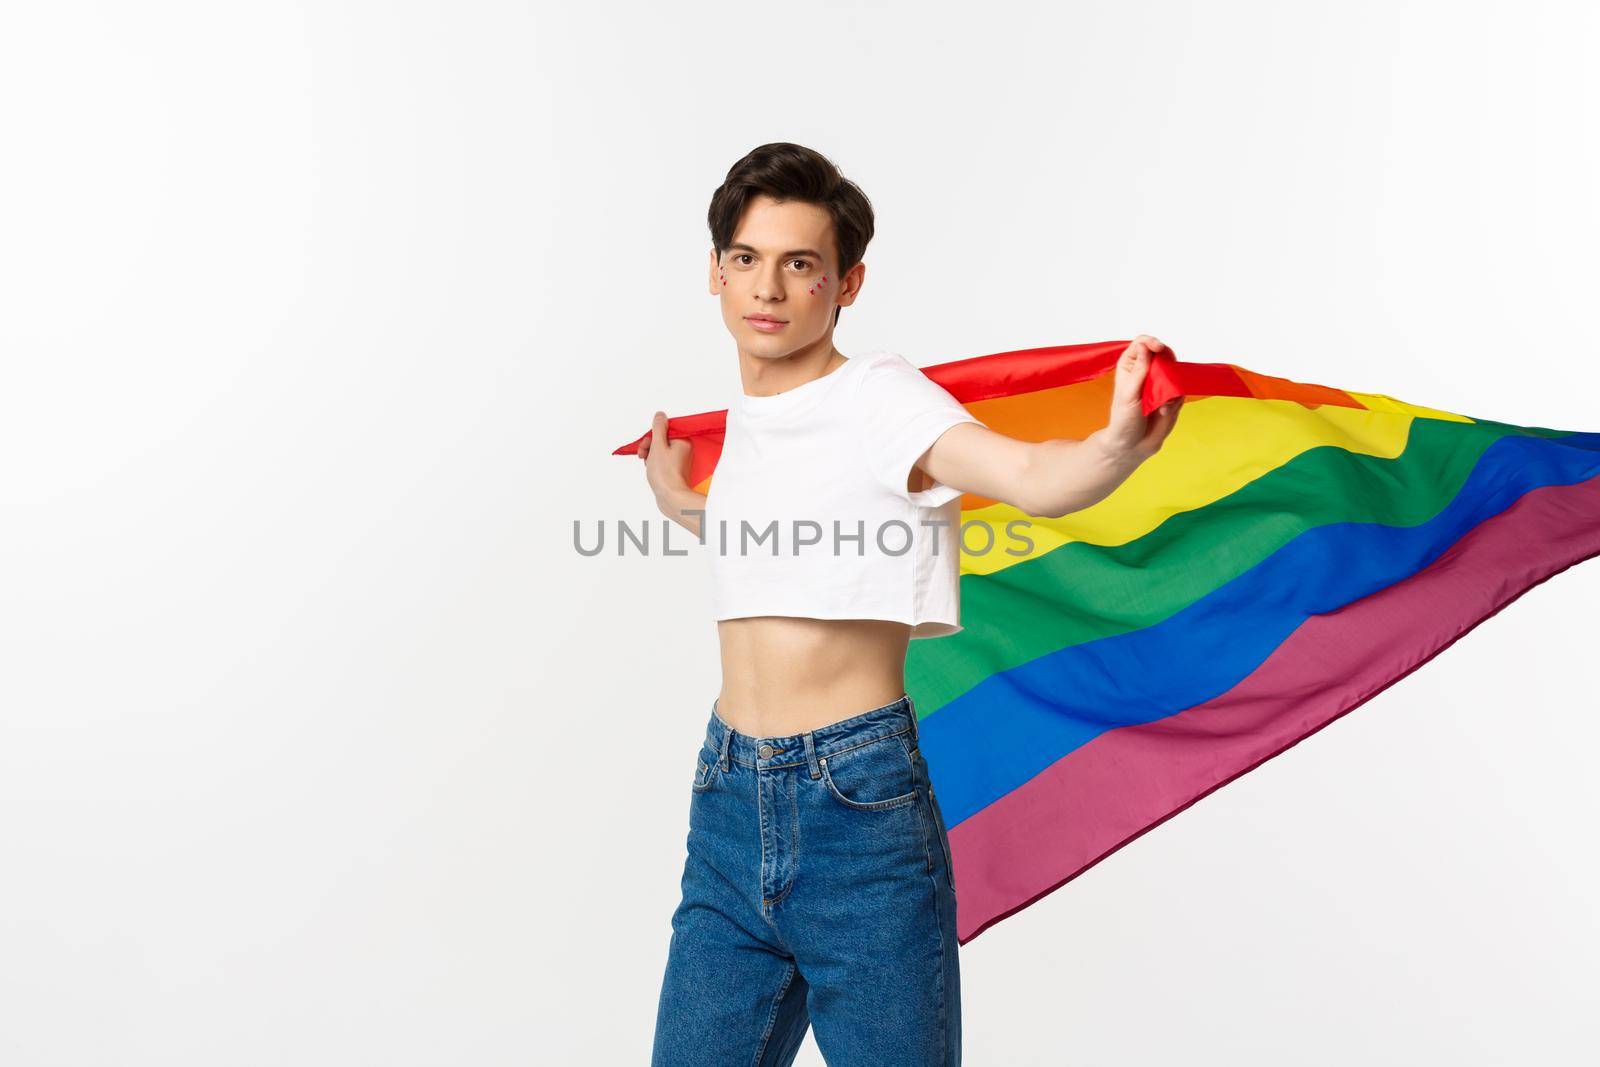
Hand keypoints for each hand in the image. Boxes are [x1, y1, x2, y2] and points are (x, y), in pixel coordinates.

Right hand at [637, 410, 693, 502]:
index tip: (646, 446)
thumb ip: (658, 429)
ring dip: (651, 456)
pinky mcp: (675, 471)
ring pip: (660, 451)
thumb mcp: (658, 446)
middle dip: (649, 447)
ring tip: (649, 466)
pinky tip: (652, 471)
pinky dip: (655, 464)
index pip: (664, 430)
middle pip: (661, 440)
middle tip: (644, 456)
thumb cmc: (665, 474)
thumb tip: (660, 415)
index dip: (652, 437)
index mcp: (684, 441)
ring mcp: (680, 461)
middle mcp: (684, 450)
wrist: (671, 498)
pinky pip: (663, 461)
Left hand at [1098, 335, 1181, 462]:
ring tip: (1159, 405)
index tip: (1158, 348)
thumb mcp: (1128, 393)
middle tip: (1165, 377)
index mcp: (1130, 365)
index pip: (1143, 344)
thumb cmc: (1124, 418)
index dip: (1151, 342)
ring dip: (1170, 387)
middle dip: (1167, 364)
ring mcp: (1160, 383)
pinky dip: (1174, 401)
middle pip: (1163, 354)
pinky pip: (1180, 391)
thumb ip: (1139, 370)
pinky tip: (1163, 412)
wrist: (1133, 444)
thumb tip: (1145, 346)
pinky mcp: (1172, 396)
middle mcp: (1146, 371)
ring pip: (1175, 373)